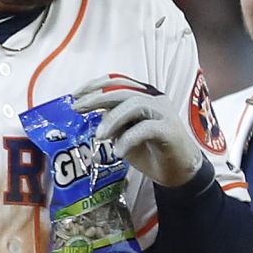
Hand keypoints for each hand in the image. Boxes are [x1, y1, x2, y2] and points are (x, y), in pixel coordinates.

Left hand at [71, 78, 205, 187]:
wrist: (177, 170)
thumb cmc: (149, 149)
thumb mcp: (124, 132)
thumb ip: (112, 120)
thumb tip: (94, 112)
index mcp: (143, 95)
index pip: (118, 82)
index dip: (96, 85)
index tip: (75, 95)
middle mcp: (154, 99)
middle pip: (123, 90)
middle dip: (97, 98)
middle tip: (77, 108)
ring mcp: (164, 113)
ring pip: (135, 105)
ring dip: (113, 119)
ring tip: (99, 136)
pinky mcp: (170, 131)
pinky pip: (146, 129)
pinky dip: (129, 139)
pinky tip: (119, 152)